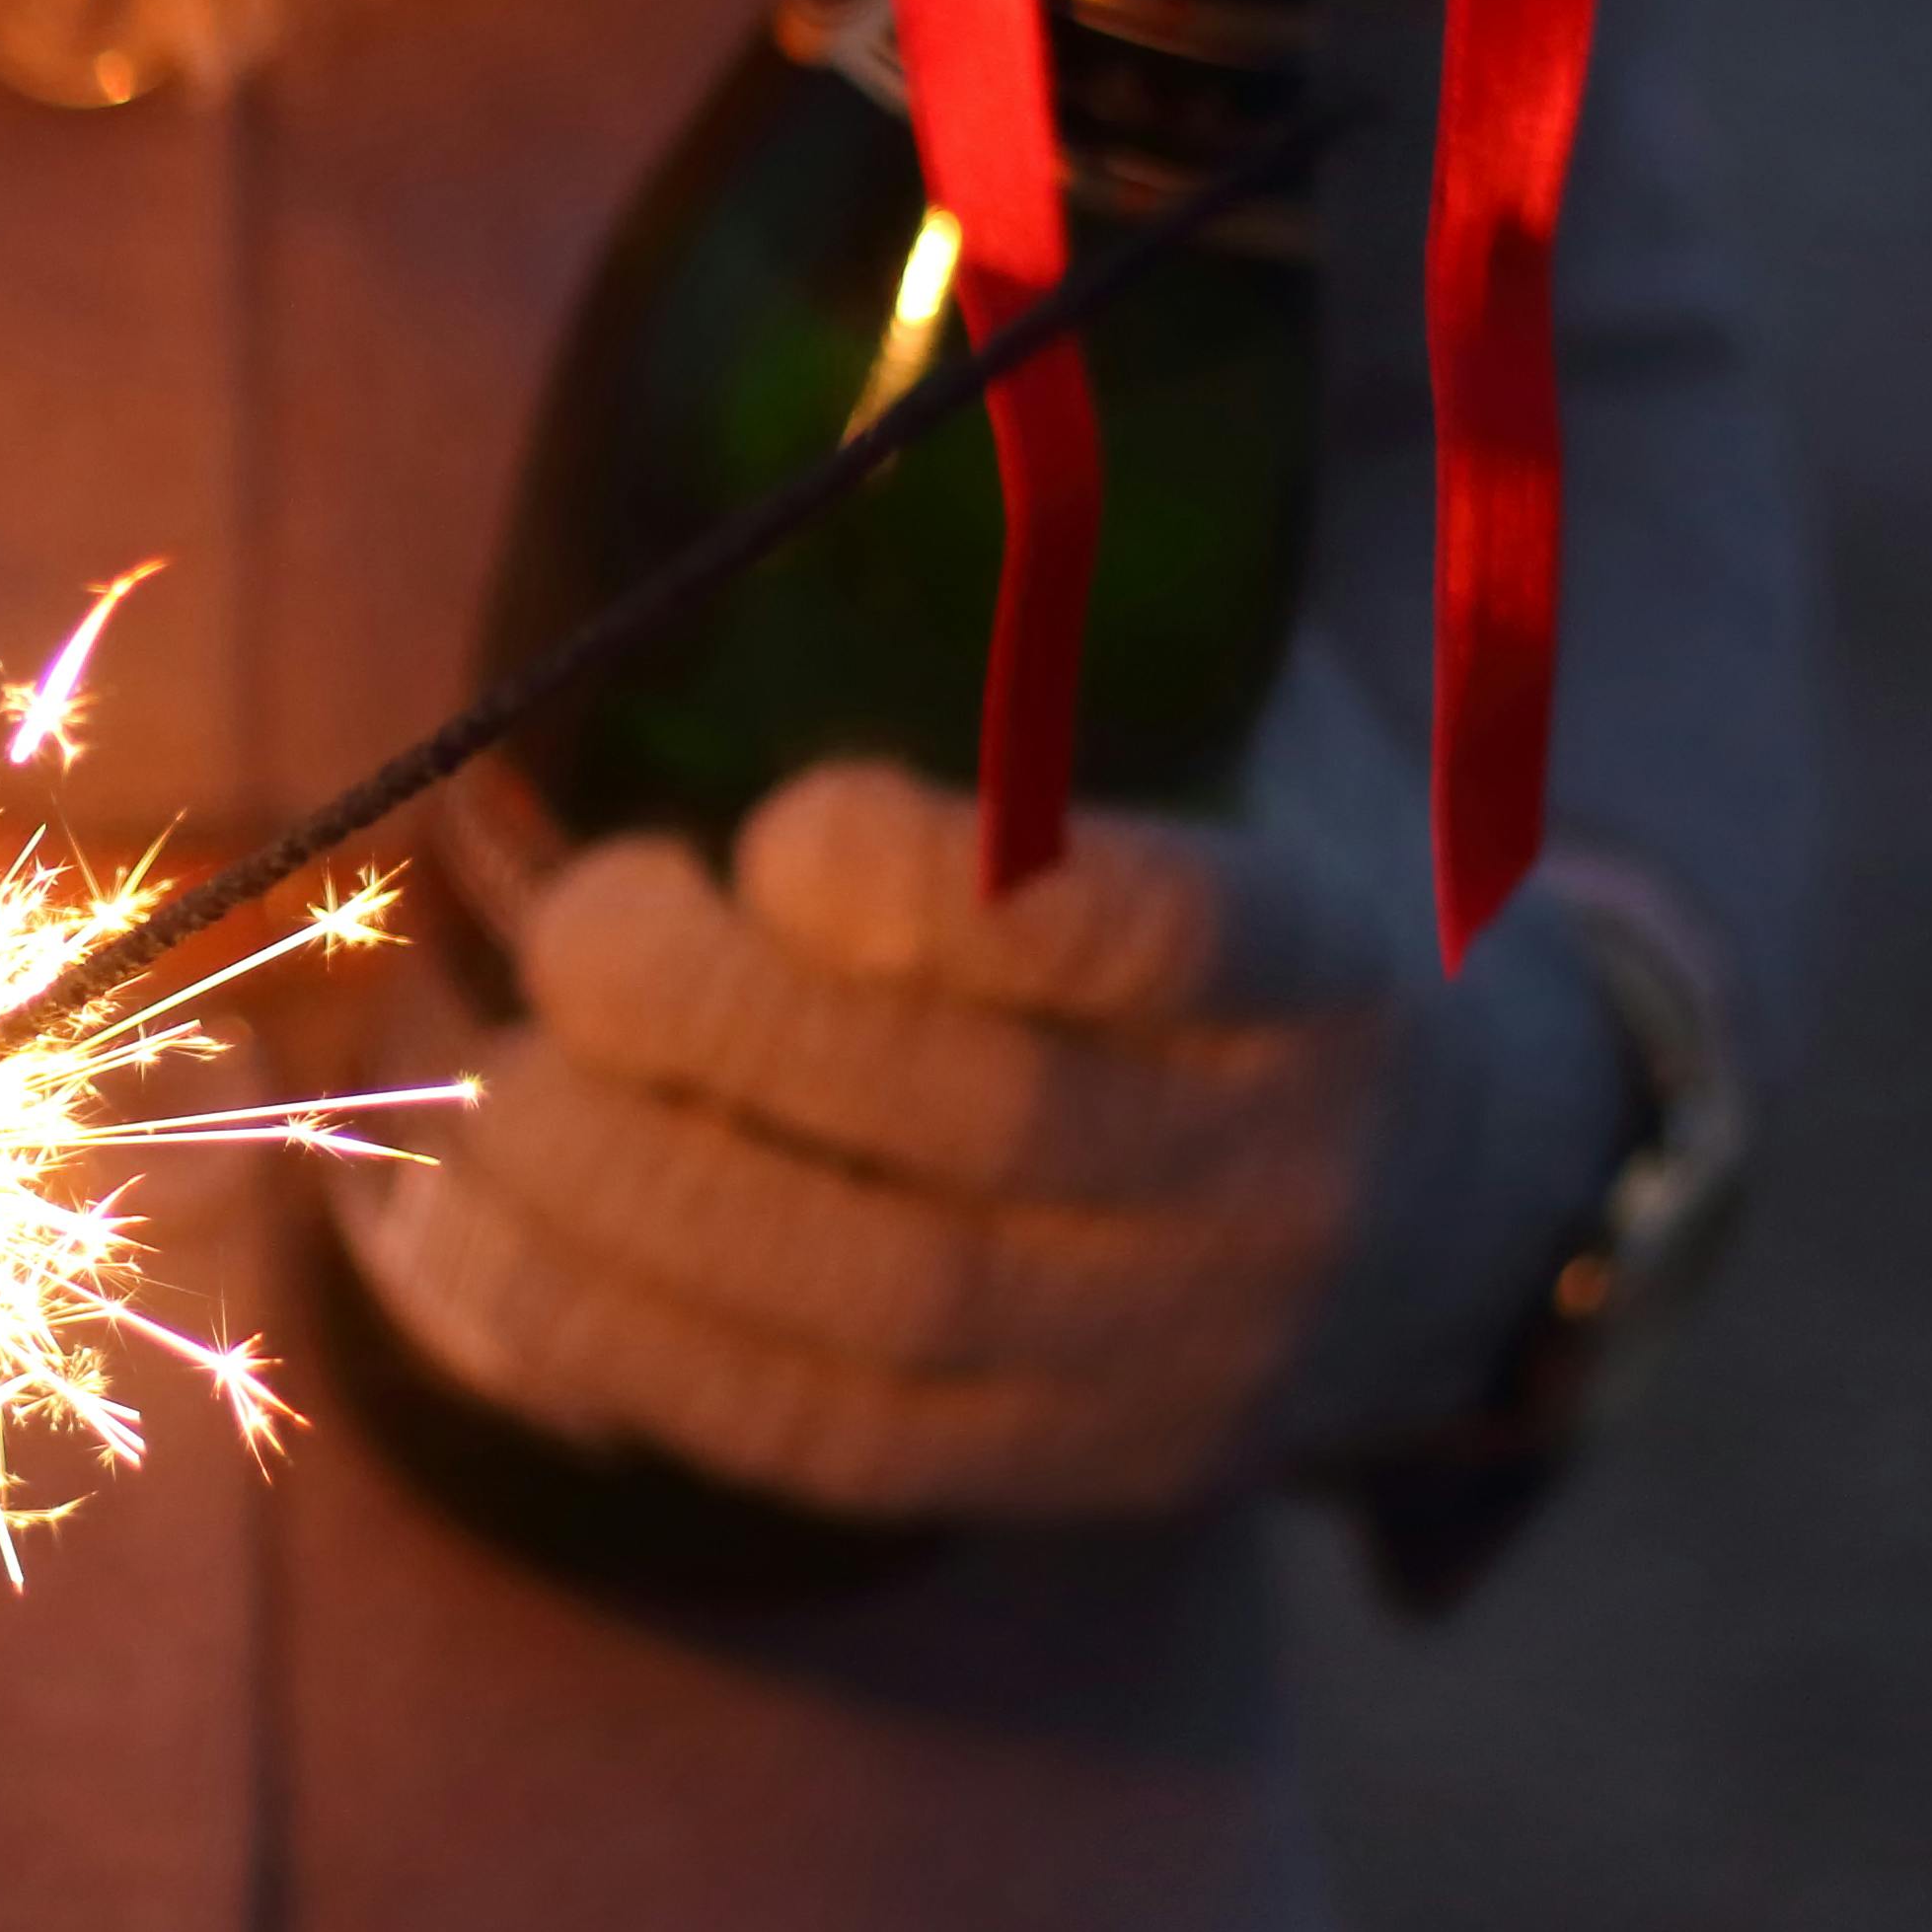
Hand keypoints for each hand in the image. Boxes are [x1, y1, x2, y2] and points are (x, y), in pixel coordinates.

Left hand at [341, 655, 1640, 1517]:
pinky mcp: (1049, 1473)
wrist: (1473, 1208)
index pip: (1165, 943)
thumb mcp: (1244, 753)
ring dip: (621, 1195)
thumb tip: (778, 457)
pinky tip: (457, 1241)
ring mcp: (1168, 1361)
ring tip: (480, 1082)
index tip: (785, 823)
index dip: (947, 897)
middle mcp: (1274, 1185)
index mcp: (1334, 970)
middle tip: (566, 928)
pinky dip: (603, 1340)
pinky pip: (807, 1441)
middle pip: (974, 1141)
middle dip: (716, 1033)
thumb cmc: (1271, 902)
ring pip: (871, 1308)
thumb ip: (1057, 651)